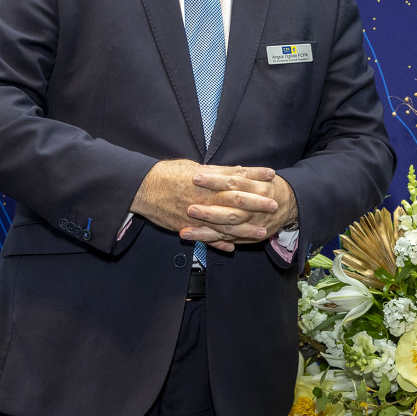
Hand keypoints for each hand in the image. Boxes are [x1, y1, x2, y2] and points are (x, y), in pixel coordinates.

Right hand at [131, 160, 288, 249]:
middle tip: (274, 205)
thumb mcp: (194, 167)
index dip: (255, 176)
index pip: (237, 177)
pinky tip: (233, 248)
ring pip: (225, 224)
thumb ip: (217, 172)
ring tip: (262, 233)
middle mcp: (205, 198)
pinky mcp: (187, 227)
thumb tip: (237, 170)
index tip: (272, 175)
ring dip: (245, 230)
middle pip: (236, 201)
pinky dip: (219, 243)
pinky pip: (206, 237)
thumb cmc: (167, 174)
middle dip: (256, 204)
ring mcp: (197, 215)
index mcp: (207, 180)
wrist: (142, 188)